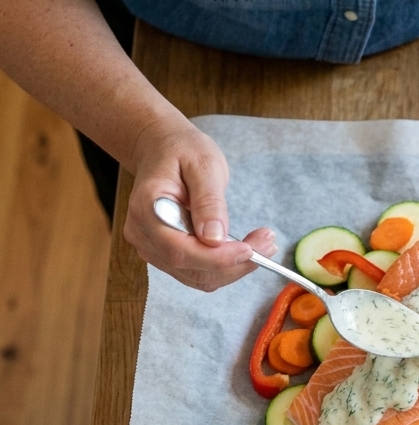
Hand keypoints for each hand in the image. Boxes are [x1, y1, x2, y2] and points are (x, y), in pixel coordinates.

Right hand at [124, 116, 276, 290]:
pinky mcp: (164, 253)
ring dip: (232, 268)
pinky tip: (243, 247)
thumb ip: (209, 201)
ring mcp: (151, 247)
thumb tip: (215, 239)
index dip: (217, 258)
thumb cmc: (182, 151)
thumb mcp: (203, 165)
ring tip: (263, 243)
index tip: (250, 250)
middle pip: (189, 268)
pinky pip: (196, 270)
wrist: (162, 149)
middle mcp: (143, 235)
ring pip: (196, 275)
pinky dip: (223, 265)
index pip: (179, 249)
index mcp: (148, 209)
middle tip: (268, 244)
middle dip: (233, 264)